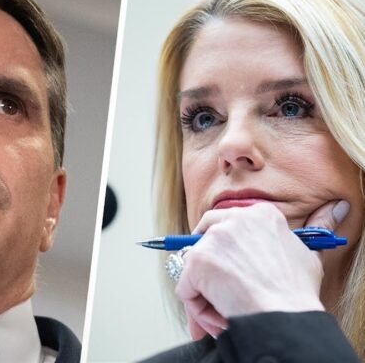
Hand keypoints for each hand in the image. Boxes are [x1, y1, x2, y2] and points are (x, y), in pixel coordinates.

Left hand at [176, 200, 348, 339]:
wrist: (284, 315)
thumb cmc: (296, 292)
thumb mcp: (307, 254)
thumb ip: (314, 227)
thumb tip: (336, 207)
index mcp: (260, 215)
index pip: (227, 221)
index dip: (224, 246)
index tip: (228, 262)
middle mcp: (234, 220)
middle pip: (203, 234)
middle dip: (205, 260)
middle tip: (216, 283)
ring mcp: (213, 239)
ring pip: (193, 266)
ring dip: (205, 290)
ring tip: (226, 309)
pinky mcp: (197, 261)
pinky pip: (185, 287)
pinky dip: (196, 304)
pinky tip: (218, 313)